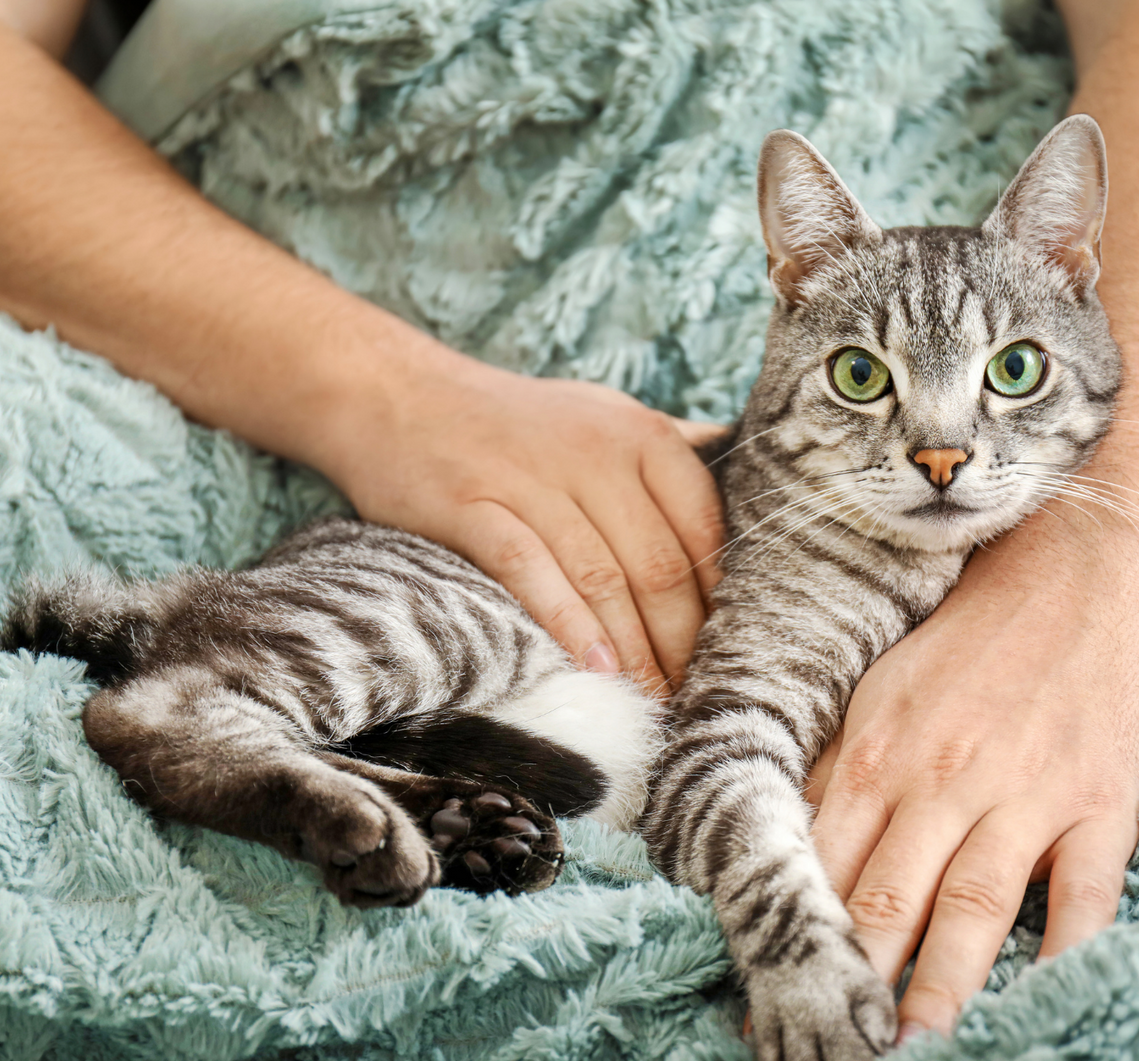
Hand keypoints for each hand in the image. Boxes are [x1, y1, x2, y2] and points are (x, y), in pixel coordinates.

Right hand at [314, 331, 725, 692]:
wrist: (396, 394)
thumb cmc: (513, 423)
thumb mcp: (601, 416)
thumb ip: (666, 452)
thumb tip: (742, 491)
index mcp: (638, 434)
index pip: (703, 527)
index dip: (718, 598)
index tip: (724, 648)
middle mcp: (593, 451)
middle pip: (659, 564)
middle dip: (681, 640)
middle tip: (691, 694)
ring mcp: (530, 478)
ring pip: (603, 578)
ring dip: (633, 651)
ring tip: (650, 700)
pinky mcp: (473, 506)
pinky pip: (532, 574)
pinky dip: (568, 626)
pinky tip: (594, 670)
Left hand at [806, 506, 1138, 1036]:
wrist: (1083, 557)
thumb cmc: (977, 628)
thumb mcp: (887, 688)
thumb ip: (846, 769)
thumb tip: (796, 845)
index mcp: (879, 750)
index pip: (823, 863)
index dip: (795, 933)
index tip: (773, 993)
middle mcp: (942, 775)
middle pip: (886, 899)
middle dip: (855, 979)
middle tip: (833, 1042)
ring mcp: (1026, 789)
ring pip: (972, 909)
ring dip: (940, 988)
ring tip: (914, 1045)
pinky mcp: (1104, 798)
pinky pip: (1085, 894)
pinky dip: (1066, 954)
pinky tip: (1048, 1000)